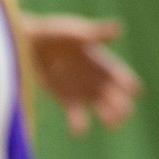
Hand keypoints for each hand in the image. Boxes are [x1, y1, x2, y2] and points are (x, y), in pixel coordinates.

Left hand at [24, 13, 141, 135]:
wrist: (27, 45)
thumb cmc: (54, 34)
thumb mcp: (76, 34)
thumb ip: (96, 34)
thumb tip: (119, 28)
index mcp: (104, 63)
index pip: (123, 77)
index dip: (128, 85)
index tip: (131, 91)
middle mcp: (97, 79)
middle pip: (117, 97)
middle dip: (122, 106)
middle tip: (122, 113)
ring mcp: (83, 91)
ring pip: (103, 109)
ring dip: (109, 117)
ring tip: (111, 124)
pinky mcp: (67, 100)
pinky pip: (77, 116)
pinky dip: (79, 124)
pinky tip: (78, 130)